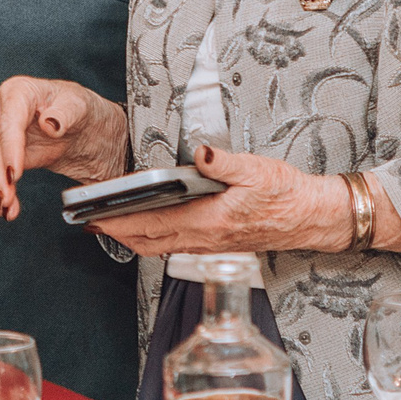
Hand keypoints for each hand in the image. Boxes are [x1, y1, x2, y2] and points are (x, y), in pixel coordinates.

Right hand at [0, 76, 127, 218]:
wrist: (85, 127)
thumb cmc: (80, 109)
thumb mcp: (80, 106)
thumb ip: (65, 113)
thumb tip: (49, 122)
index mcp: (18, 91)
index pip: (9, 120)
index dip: (10, 147)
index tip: (15, 171)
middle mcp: (3, 110)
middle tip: (6, 195)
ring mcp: (0, 133)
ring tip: (6, 208)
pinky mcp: (4, 154)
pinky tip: (3, 208)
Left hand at [89, 143, 348, 256]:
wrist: (311, 217)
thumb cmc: (286, 194)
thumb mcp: (257, 169)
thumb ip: (224, 162)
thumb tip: (202, 153)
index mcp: (209, 221)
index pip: (151, 225)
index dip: (118, 222)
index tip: (94, 216)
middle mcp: (205, 239)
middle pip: (147, 241)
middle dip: (115, 231)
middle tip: (88, 219)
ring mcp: (209, 245)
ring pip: (159, 246)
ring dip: (131, 236)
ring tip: (108, 221)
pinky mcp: (215, 245)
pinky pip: (174, 245)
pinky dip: (152, 237)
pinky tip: (145, 225)